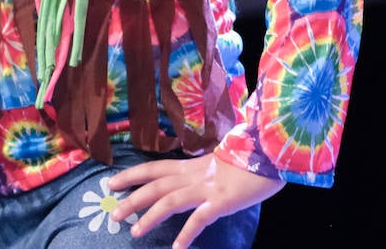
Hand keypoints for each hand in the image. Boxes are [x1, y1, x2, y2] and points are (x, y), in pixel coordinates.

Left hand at [106, 154, 282, 248]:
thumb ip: (205, 173)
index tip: (112, 183)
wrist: (273, 151)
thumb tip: (193, 181)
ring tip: (134, 232)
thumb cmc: (252, 158)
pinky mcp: (222, 201)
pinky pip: (200, 218)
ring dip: (150, 216)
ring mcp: (207, 187)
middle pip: (155, 185)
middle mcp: (195, 175)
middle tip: (112, 213)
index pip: (155, 168)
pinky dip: (187, 234)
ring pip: (170, 201)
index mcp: (193, 165)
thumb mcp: (221, 164)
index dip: (132, 175)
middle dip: (131, 199)